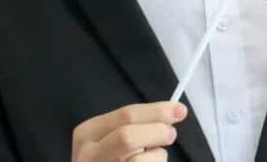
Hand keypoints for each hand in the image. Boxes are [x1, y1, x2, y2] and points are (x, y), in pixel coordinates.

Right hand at [71, 101, 186, 160]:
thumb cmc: (108, 156)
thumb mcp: (111, 137)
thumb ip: (134, 125)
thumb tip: (171, 113)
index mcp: (87, 133)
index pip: (125, 115)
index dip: (156, 111)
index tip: (180, 110)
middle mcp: (89, 155)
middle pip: (127, 137)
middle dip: (156, 132)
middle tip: (172, 134)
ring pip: (138, 161)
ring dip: (157, 157)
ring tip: (157, 156)